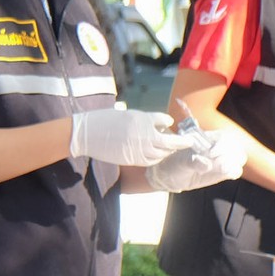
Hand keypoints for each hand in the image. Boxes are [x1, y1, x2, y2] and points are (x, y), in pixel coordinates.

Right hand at [68, 108, 191, 167]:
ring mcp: (139, 149)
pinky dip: (157, 158)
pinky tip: (156, 154)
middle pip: (170, 142)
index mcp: (143, 120)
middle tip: (188, 142)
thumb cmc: (105, 120)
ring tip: (169, 149)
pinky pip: (151, 160)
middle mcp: (144, 135)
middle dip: (181, 142)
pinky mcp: (132, 159)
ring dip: (168, 151)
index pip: (165, 121)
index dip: (169, 123)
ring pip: (162, 154)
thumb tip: (163, 125)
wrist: (86, 133)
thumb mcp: (128, 114)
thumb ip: (147, 120)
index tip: (173, 126)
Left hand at [145, 130, 246, 192]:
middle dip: (230, 155)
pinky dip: (233, 171)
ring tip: (219, 170)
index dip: (222, 145)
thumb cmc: (174, 164)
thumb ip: (192, 162)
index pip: (224, 137)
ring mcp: (222, 159)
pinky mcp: (223, 171)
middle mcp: (217, 148)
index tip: (210, 154)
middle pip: (236, 146)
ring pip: (239, 158)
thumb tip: (206, 164)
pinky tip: (224, 174)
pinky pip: (236, 170)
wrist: (170, 177)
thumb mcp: (179, 162)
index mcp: (207, 139)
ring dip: (233, 163)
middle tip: (218, 164)